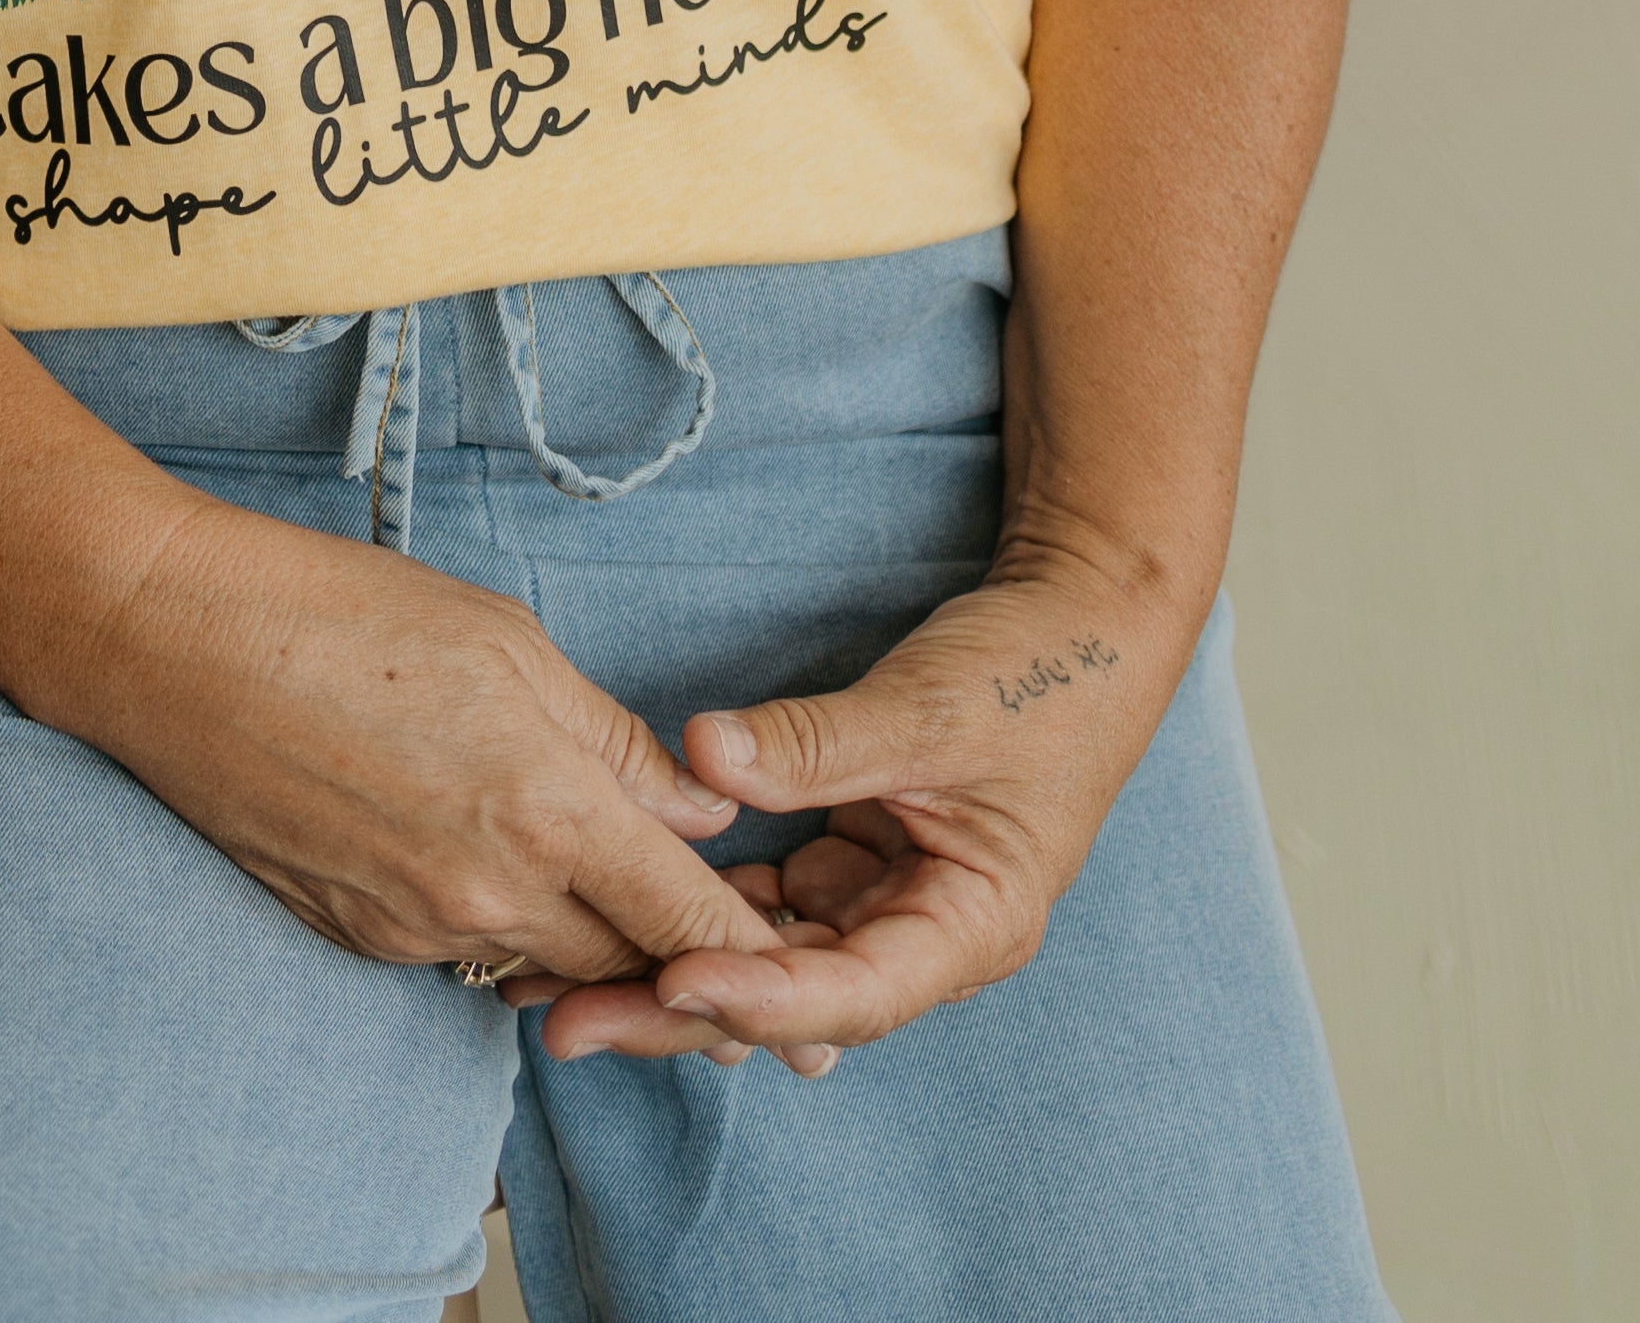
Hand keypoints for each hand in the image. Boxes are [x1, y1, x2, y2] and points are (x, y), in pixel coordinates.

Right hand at [49, 490, 823, 1006]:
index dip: (756, 964)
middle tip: (725, 952)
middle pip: (624, 965)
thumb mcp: (507, 642)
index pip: (688, 923)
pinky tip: (485, 853)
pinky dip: (496, 920)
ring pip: (541, 962)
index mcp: (546, 810)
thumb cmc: (342, 612)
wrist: (176, 645)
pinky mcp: (355, 933)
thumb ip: (615, 743)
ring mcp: (414, 926)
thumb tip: (697, 814)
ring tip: (609, 895)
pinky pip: (460, 949)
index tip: (809, 992)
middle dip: (678, 963)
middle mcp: (488, 894)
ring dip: (585, 940)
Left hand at [510, 554, 1190, 1068]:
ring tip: (557, 981)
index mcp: (970, 928)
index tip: (669, 978)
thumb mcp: (928, 710)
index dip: (757, 995)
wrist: (1083, 624)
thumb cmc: (1037, 675)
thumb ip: (816, 742)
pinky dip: (697, 900)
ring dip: (671, 960)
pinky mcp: (850, 856)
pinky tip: (614, 904)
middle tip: (565, 1017)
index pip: (851, 992)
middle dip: (681, 1007)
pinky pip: (765, 898)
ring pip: (765, 955)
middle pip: (790, 996)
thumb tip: (703, 752)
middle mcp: (921, 934)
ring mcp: (881, 898)